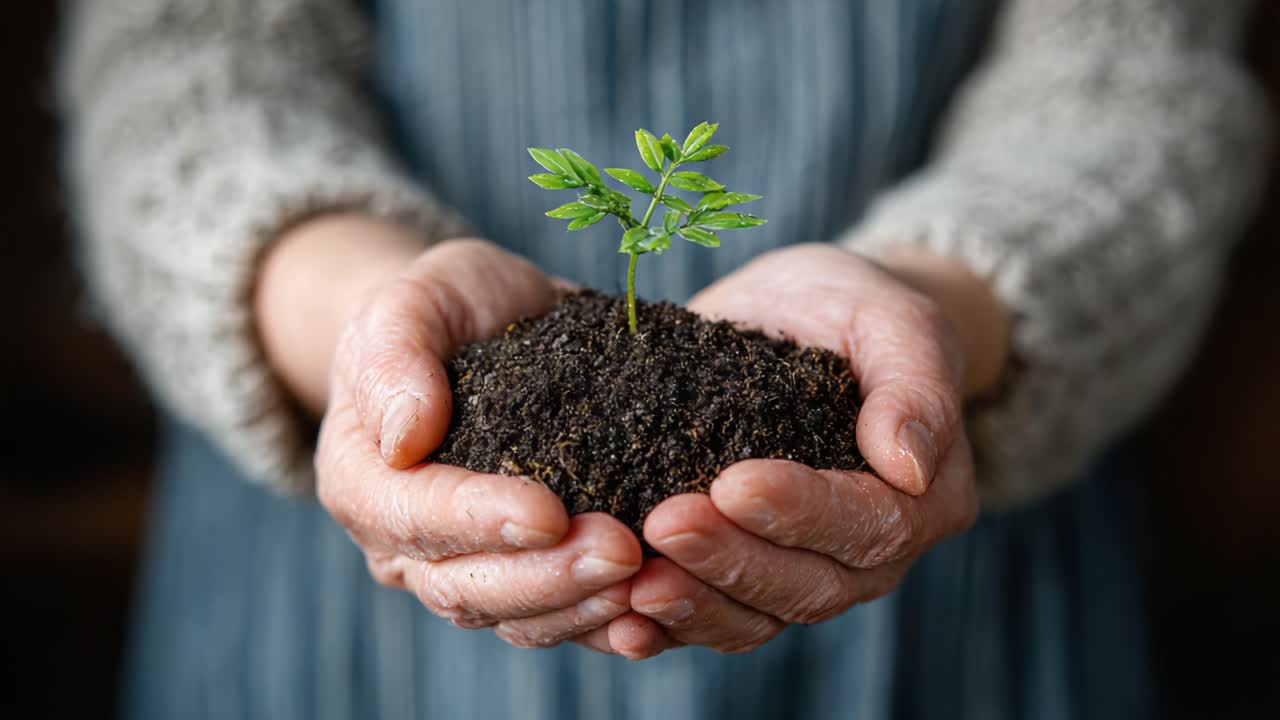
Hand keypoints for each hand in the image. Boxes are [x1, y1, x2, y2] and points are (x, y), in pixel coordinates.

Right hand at [259, 220, 643, 650]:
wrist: (490, 325)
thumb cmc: (445, 307)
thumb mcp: (413, 302)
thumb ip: (395, 355)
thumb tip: (404, 436)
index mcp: (363, 481)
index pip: (415, 517)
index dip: (479, 521)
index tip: (547, 512)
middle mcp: (404, 544)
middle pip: (465, 588)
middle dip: (546, 578)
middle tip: (622, 552)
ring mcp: (466, 568)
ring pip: (515, 617)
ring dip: (581, 607)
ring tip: (647, 579)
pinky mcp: (525, 574)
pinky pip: (558, 620)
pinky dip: (603, 624)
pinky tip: (654, 612)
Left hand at [615, 243, 1002, 655]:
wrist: (803, 321)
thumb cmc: (855, 313)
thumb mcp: (896, 321)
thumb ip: (916, 385)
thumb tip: (907, 464)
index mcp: (921, 499)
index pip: (869, 525)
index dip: (801, 512)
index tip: (732, 483)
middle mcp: (869, 556)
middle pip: (808, 586)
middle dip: (732, 559)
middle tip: (665, 523)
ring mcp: (805, 576)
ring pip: (756, 618)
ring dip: (695, 603)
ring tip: (636, 583)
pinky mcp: (742, 579)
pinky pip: (711, 622)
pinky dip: (667, 629)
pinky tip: (621, 625)